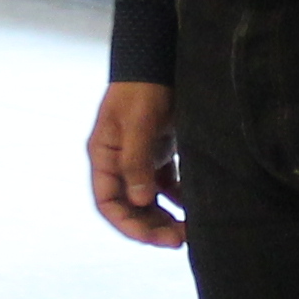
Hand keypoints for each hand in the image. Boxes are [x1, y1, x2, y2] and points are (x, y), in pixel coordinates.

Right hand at [87, 83, 184, 246]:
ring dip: (166, 216)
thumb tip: (141, 201)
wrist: (158, 58)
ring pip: (149, 200)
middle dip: (153, 226)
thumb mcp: (138, 123)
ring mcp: (138, 158)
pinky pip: (166, 185)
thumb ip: (136, 162)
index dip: (130, 225)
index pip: (109, 204)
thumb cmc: (142, 88)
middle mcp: (118, 162)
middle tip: (180, 240)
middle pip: (131, 207)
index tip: (157, 238)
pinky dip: (179, 198)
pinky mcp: (158, 152)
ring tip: (191, 229)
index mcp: (104, 157)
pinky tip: (195, 206)